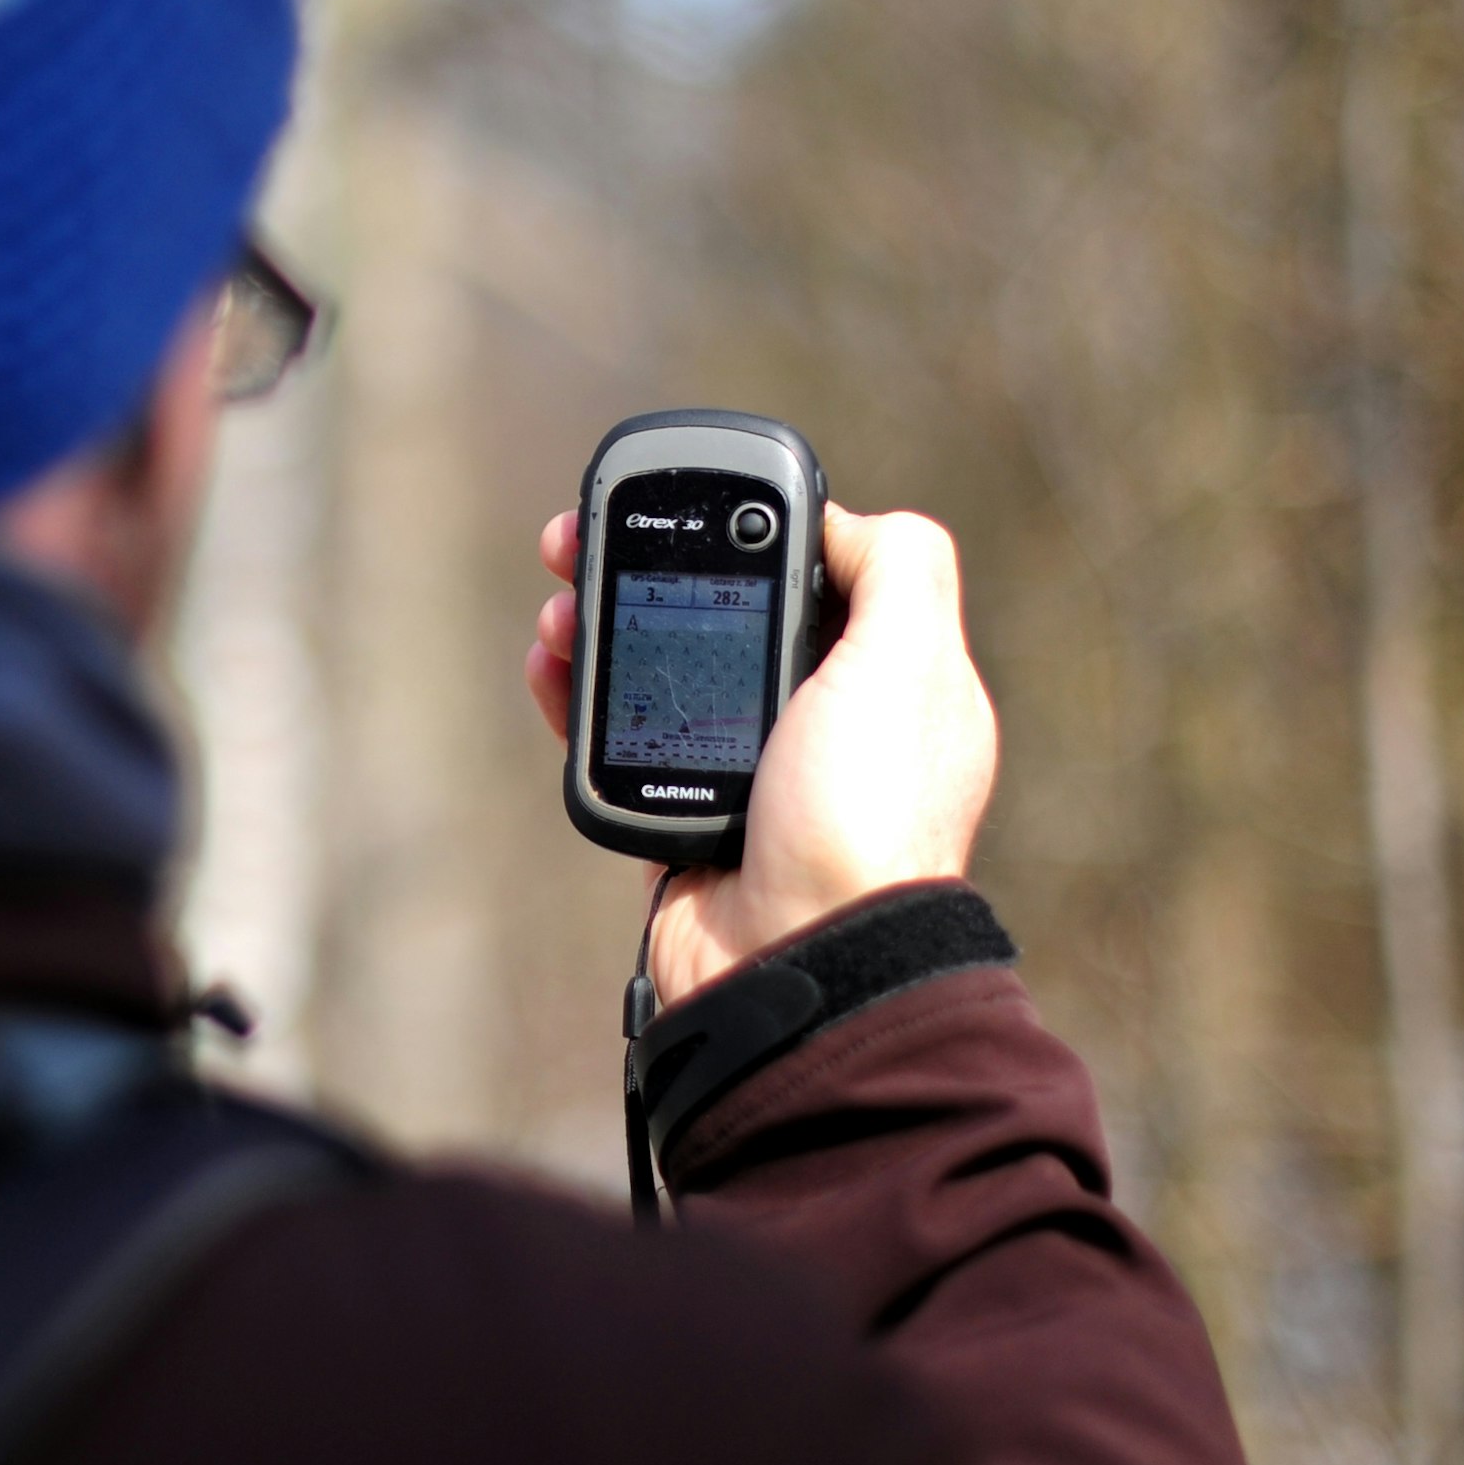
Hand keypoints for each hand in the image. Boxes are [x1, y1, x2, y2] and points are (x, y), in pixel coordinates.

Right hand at [529, 502, 998, 1007]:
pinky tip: (552, 666)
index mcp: (886, 679)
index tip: (680, 503)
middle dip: (648, 569)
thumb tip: (839, 520)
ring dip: (601, 626)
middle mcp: (820, 721)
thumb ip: (897, 564)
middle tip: (582, 544)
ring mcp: (748, 771)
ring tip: (561, 610)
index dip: (740, 529)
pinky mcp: (683, 816)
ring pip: (661, 669)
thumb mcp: (911, 662)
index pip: (810, 572)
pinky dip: (579, 697)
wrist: (801, 961)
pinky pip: (621, 738)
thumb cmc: (863, 815)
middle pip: (720, 612)